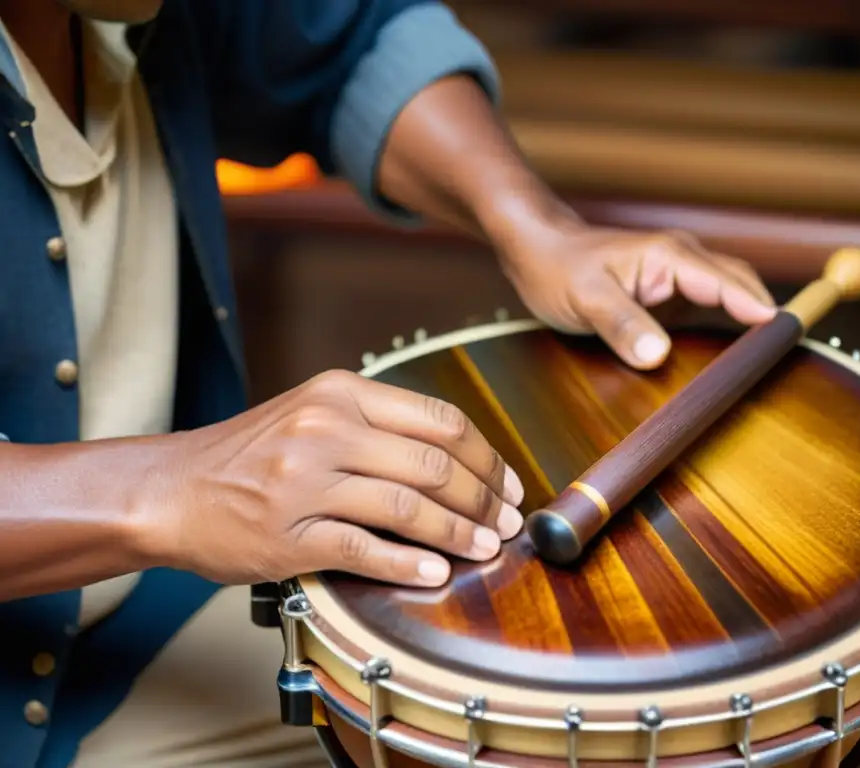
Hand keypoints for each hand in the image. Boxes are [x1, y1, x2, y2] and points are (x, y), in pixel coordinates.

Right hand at [146, 371, 524, 587]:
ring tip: (485, 549)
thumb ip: (378, 425)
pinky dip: (407, 564)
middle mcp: (325, 429)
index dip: (486, 456)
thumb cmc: (251, 455)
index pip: (440, 421)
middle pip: (434, 464)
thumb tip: (457, 460)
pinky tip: (434, 574)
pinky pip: (365, 550)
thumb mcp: (313, 413)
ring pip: (408, 507)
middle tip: (507, 524)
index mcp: (341, 393)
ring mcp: (305, 482)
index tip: (508, 485)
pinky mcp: (287, 535)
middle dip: (484, 499)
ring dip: (458, 534)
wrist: (172, 490)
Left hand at [499, 219, 777, 369]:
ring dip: (749, 326)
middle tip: (788, 357)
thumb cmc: (558, 267)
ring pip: (729, 298)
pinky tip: (731, 360)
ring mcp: (679, 279)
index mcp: (671, 256)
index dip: (760, 310)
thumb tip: (658, 355)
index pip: (729, 283)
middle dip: (766, 317)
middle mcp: (683, 263)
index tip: (789, 336)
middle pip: (741, 287)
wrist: (537, 252)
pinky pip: (709, 312)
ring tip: (770, 363)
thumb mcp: (586, 298)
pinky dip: (726, 332)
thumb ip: (622, 324)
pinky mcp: (671, 297)